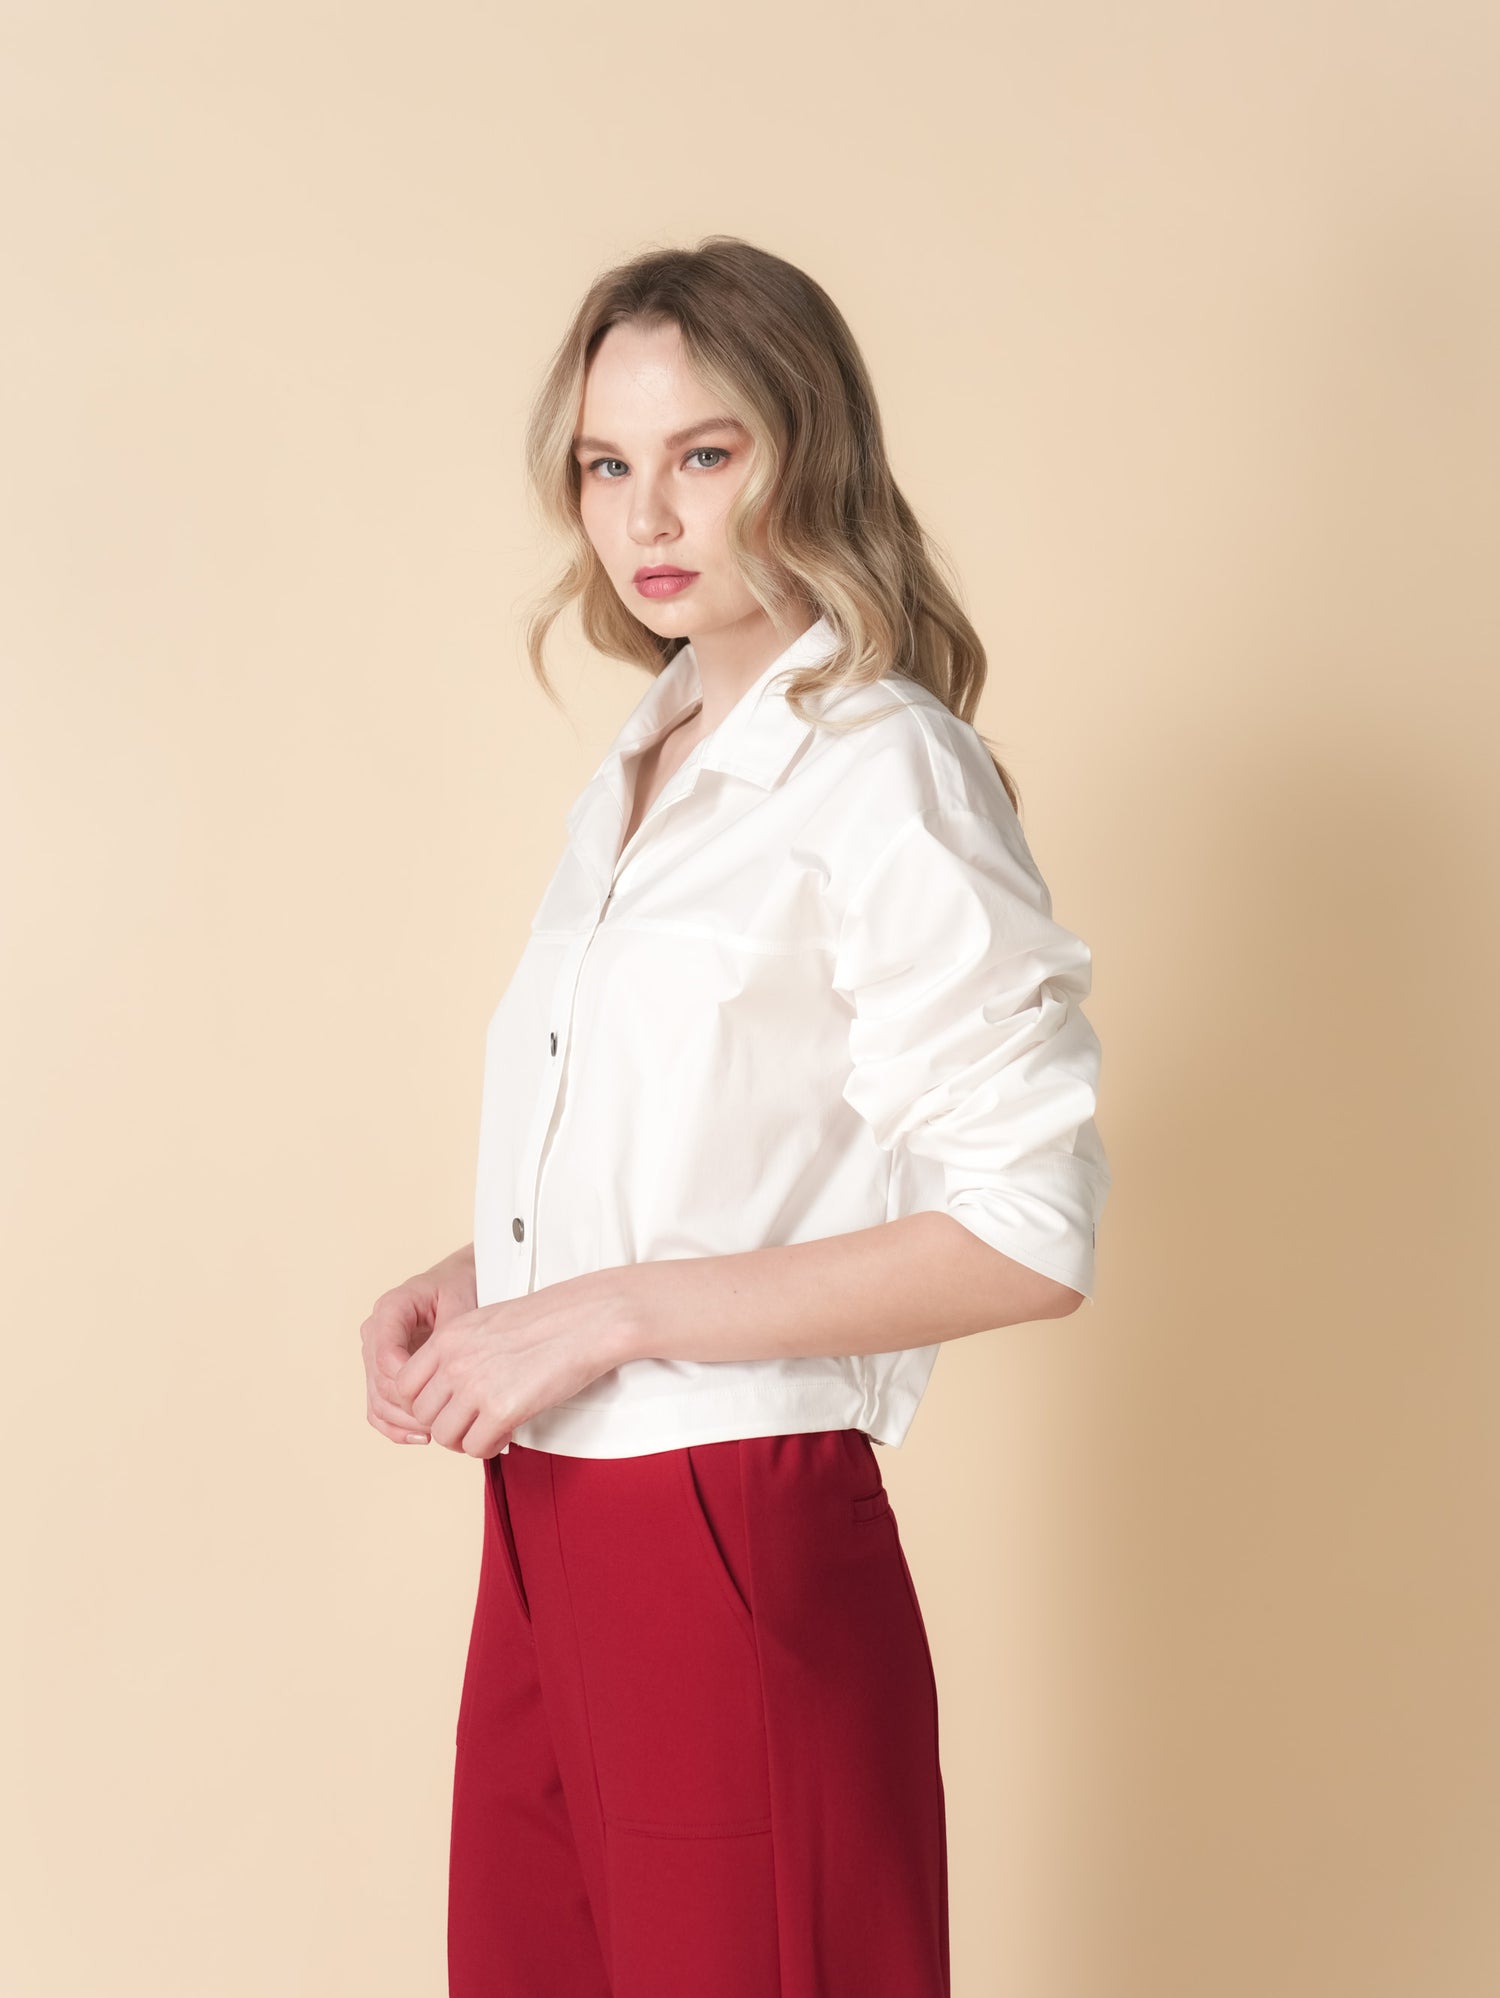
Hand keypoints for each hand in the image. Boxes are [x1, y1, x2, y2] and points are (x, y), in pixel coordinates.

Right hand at [361, 1242, 476, 1445]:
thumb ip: (451, 1337)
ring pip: (378, 1401)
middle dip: (413, 1408)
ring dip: (407, 1423)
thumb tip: (449, 1376)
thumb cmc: (462, 1287)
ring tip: (441, 1432)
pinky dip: (397, 1428)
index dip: (410, 1384)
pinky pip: (379, 1410)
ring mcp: (375, 1356)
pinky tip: (423, 1437)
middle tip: (448, 1421)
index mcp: (389, 1310)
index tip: (442, 1396)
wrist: (461, 1282)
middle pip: (381, 1384)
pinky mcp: (382, 1376)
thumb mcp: (462, 1303)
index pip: (385, 1356)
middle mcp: (375, 1333)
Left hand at [389, 1270, 635, 1458]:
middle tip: (469, 1422)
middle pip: (421, 1414)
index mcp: (448, 1336)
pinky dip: (488, 1447)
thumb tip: (450, 1389)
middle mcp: (455, 1361)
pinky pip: (475, 1448)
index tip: (446, 1406)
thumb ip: (461, 1351)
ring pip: (444, 1436)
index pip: (404, 1384)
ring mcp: (476, 1386)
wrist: (588, 1319)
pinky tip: (505, 1433)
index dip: (422, 1402)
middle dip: (443, 1424)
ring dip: (463, 1439)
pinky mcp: (502, 1410)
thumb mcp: (489, 1323)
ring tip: (487, 1430)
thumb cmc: (549, 1319)